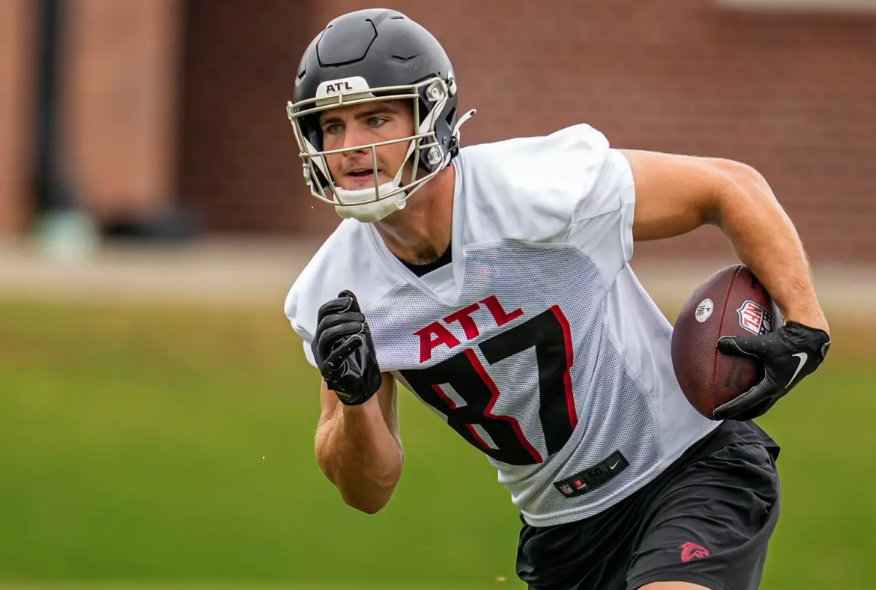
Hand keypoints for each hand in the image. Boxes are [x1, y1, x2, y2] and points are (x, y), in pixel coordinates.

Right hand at [312, 290, 381, 405]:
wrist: (362, 385)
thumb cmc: (359, 356)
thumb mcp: (358, 331)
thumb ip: (352, 314)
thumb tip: (346, 292)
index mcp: (324, 333)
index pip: (323, 313)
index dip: (335, 304)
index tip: (350, 302)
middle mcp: (319, 344)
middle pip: (325, 323)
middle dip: (344, 316)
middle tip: (362, 318)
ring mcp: (323, 358)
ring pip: (326, 336)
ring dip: (344, 327)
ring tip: (361, 326)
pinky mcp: (329, 371)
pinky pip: (334, 356)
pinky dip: (346, 346)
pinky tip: (358, 340)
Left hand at [714, 321, 830, 419]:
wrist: (811, 339)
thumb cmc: (787, 343)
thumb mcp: (761, 344)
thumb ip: (740, 344)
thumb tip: (719, 344)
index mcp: (771, 387)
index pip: (746, 403)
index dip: (730, 409)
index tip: (716, 413)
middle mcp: (777, 390)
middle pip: (756, 409)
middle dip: (740, 414)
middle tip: (724, 416)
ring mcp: (782, 386)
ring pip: (763, 402)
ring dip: (749, 406)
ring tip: (735, 406)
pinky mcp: (784, 378)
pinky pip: (767, 390)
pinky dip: (756, 393)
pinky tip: (748, 384)